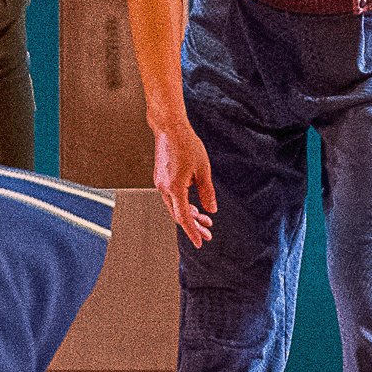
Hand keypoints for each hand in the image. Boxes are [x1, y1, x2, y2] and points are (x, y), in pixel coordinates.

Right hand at [151, 120, 216, 248]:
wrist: (169, 128)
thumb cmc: (187, 145)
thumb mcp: (203, 169)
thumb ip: (207, 192)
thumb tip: (211, 210)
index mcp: (175, 187)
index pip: (184, 217)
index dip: (193, 232)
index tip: (201, 242)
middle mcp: (164, 188)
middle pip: (179, 215)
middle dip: (194, 226)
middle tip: (208, 234)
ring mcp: (160, 183)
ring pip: (175, 207)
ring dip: (190, 214)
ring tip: (205, 220)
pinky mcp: (161, 179)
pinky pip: (172, 197)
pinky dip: (183, 204)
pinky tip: (195, 205)